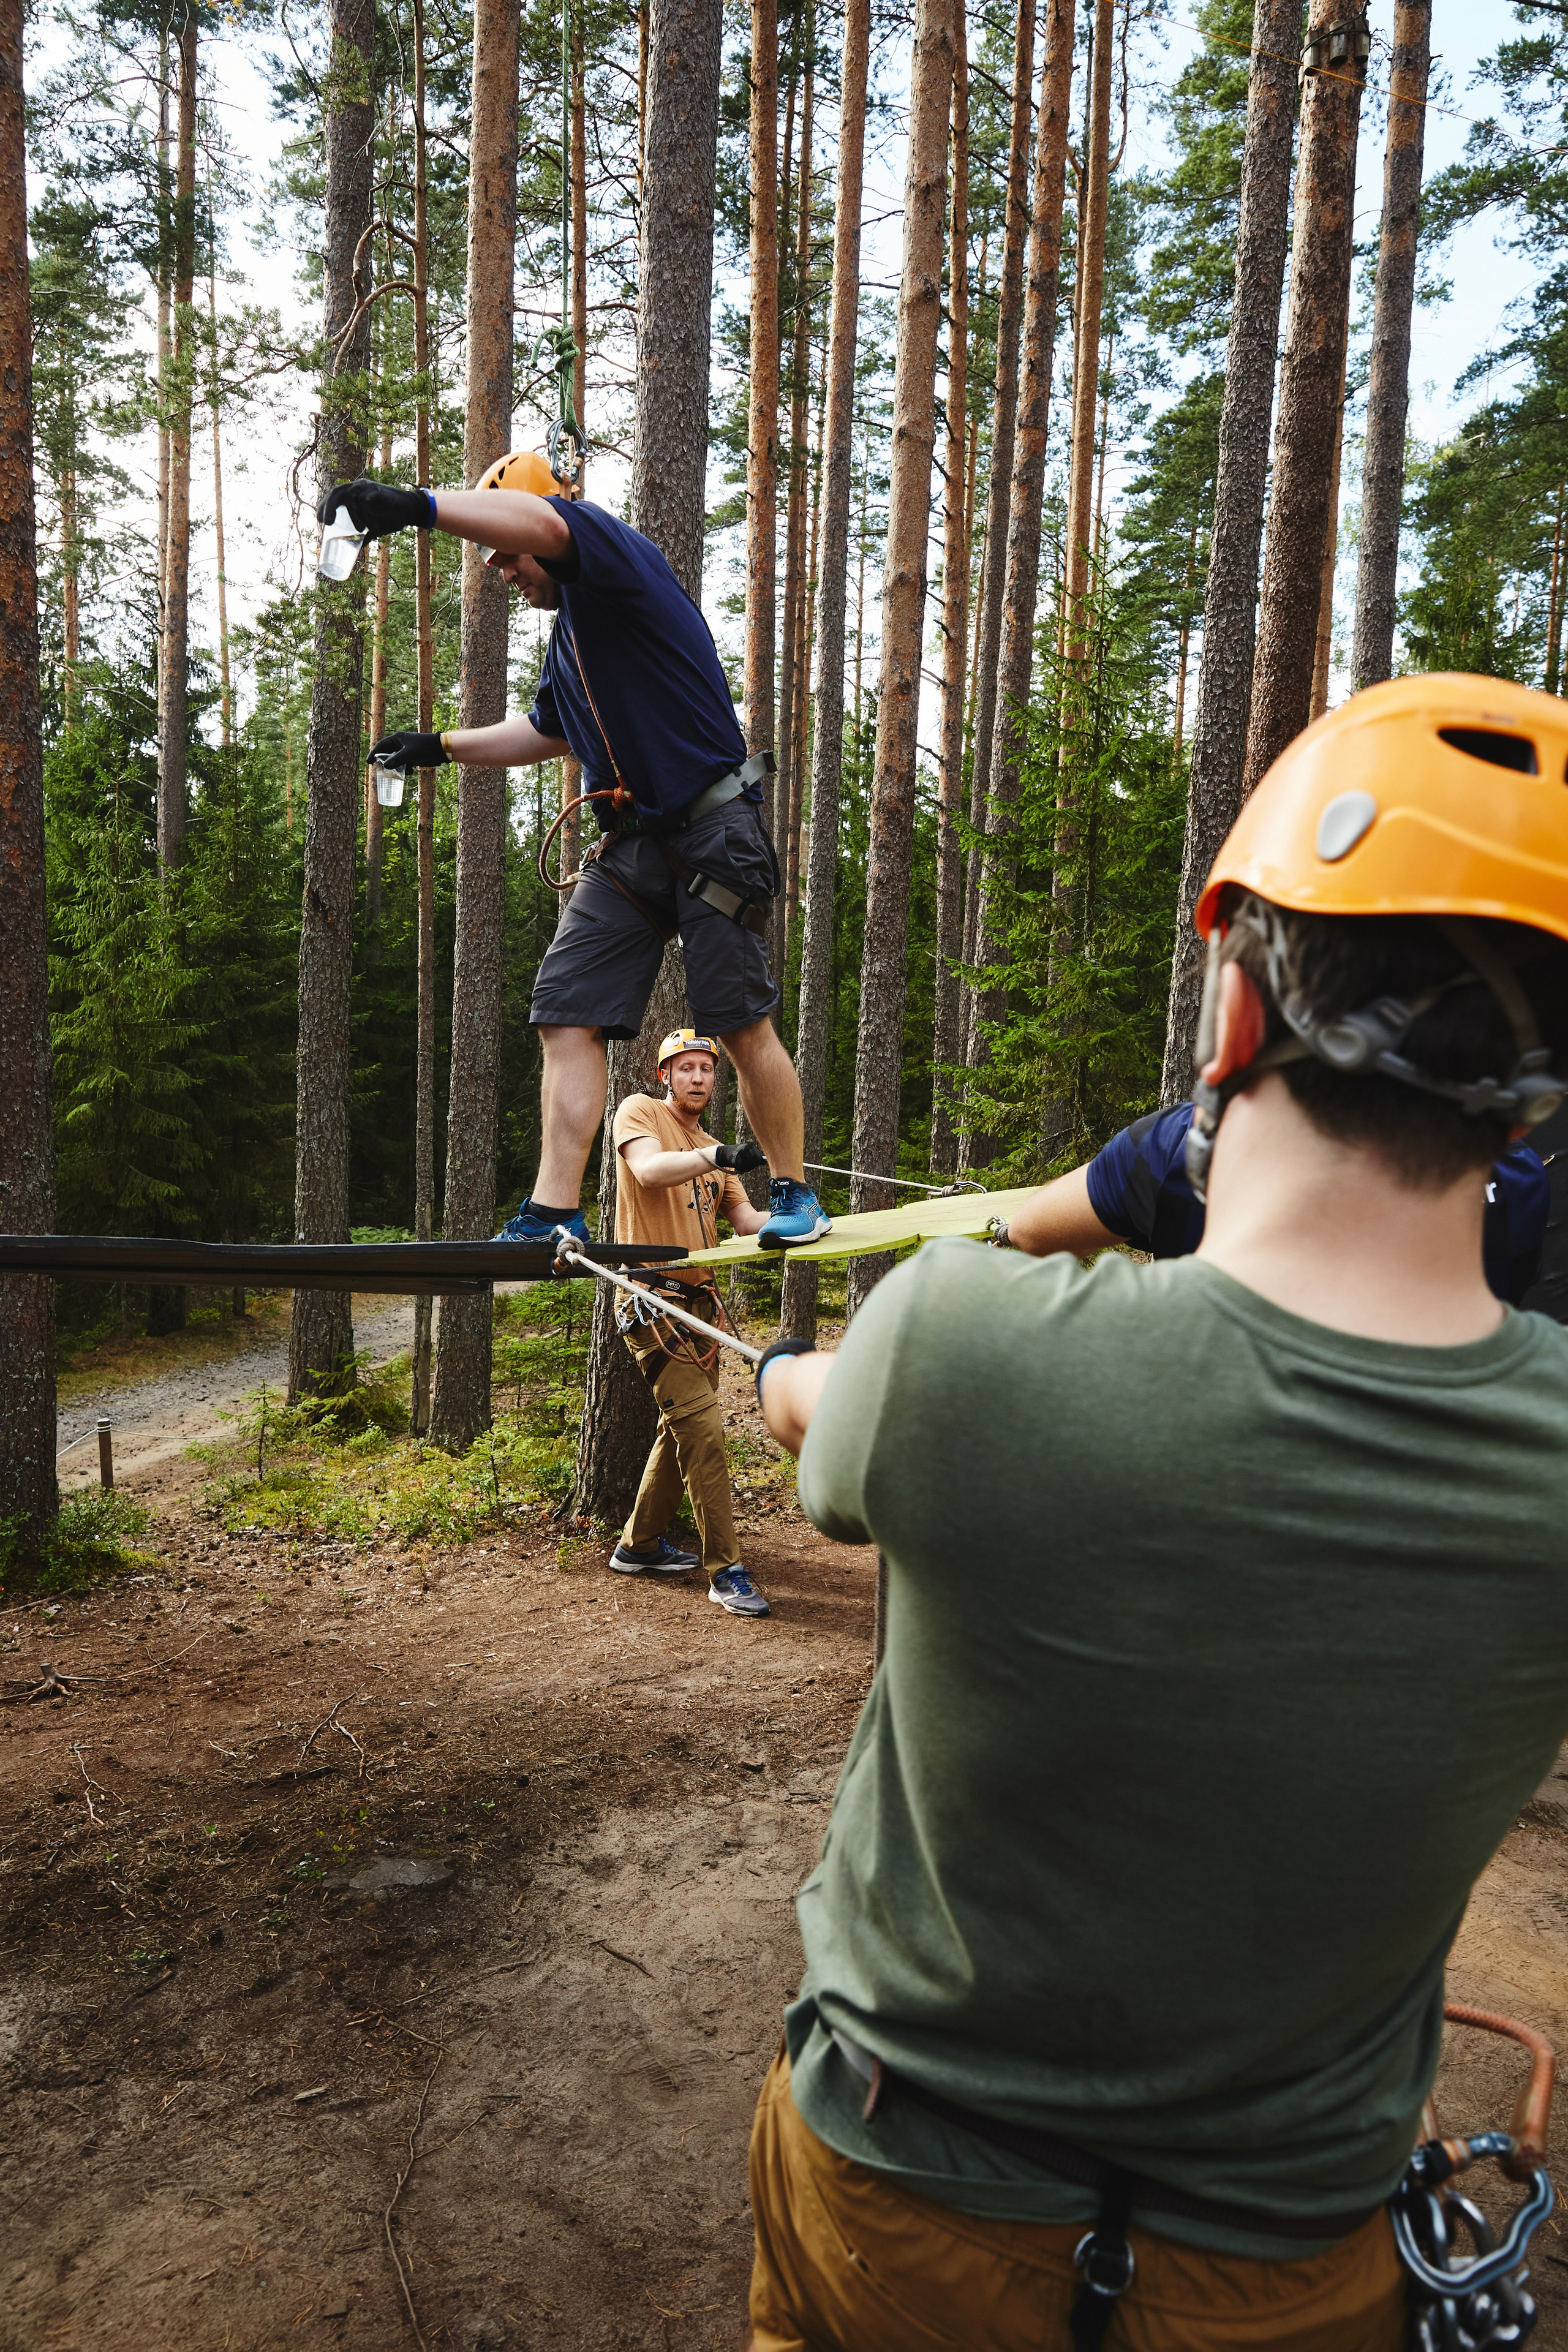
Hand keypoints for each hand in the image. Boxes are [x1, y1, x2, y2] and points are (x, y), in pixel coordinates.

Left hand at [317, 477, 431, 535]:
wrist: (410, 510)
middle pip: (337, 493)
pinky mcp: (379, 491)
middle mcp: (358, 487)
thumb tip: (353, 549)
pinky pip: (367, 502)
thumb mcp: (373, 527)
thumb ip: (363, 534)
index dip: (324, 506)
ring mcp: (368, 487)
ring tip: (360, 530)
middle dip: (328, 507)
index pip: (334, 496)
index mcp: (353, 493)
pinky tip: (374, 527)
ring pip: (352, 499)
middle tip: (326, 524)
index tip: (320, 521)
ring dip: (354, 516)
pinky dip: (368, 516)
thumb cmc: (390, 517)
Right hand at [371, 730, 448, 772]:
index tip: (368, 762)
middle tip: (379, 770)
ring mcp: (406, 750)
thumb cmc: (425, 747)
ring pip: (395, 760)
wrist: (440, 749)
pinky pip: (403, 764)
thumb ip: (397, 759)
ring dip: (395, 767)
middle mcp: (400, 743)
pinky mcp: (413, 756)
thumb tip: (385, 766)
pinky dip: (404, 769)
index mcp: (397, 738)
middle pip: (387, 753)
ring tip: (395, 774)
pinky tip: (409, 773)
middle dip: (383, 762)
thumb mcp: (410, 753)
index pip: (381, 745)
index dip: (373, 753)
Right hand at [713, 1141, 767, 1173]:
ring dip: (746, 1168)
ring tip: (742, 1166)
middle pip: (755, 1163)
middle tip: (749, 1165)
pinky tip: (738, 1167)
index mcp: (750, 1147)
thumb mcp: (747, 1152)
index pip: (760, 1157)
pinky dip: (740, 1169)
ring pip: (749, 1166)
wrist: (724, 1153)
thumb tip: (765, 1161)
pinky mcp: (734, 1160)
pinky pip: (741, 1168)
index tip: (759, 1163)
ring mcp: (740, 1154)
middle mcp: (745, 1149)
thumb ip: (755, 1156)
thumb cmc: (739, 1154)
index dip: (760, 1162)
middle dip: (752, 1166)